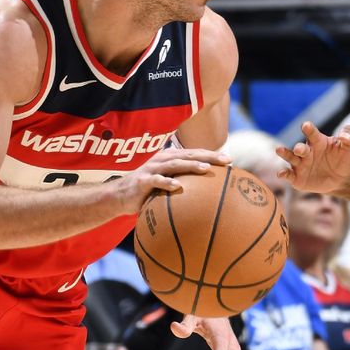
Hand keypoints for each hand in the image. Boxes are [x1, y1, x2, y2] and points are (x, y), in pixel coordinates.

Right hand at [114, 147, 231, 213]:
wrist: (119, 196)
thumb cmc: (147, 191)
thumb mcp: (165, 183)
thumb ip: (182, 182)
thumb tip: (207, 194)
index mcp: (169, 158)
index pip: (194, 153)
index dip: (211, 154)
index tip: (230, 160)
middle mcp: (162, 159)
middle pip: (188, 155)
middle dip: (207, 156)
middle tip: (225, 160)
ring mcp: (152, 169)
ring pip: (174, 164)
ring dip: (190, 165)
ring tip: (205, 168)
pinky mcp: (142, 181)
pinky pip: (156, 181)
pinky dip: (167, 182)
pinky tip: (178, 186)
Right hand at [276, 122, 349, 193]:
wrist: (342, 180)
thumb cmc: (345, 159)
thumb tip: (344, 135)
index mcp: (317, 142)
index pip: (312, 134)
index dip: (309, 129)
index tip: (306, 125)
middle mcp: (306, 152)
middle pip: (300, 147)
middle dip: (299, 148)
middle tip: (299, 149)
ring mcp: (300, 164)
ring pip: (290, 158)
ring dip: (284, 154)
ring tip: (278, 149)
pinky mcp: (297, 178)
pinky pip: (289, 175)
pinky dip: (283, 174)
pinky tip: (281, 174)